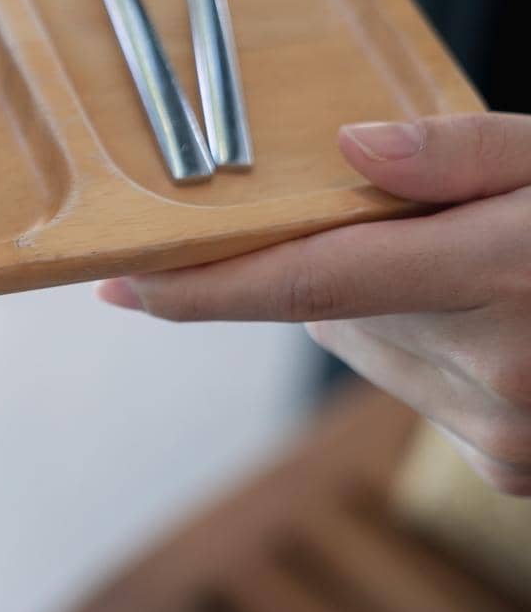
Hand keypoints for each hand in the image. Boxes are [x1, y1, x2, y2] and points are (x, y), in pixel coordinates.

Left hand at [96, 112, 530, 494]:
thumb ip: (460, 150)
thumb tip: (350, 145)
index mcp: (499, 274)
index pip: (305, 282)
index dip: (200, 285)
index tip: (120, 282)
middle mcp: (493, 366)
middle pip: (324, 310)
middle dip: (331, 261)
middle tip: (406, 217)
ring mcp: (502, 429)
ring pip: (364, 349)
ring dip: (383, 308)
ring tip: (478, 271)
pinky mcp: (509, 465)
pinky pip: (413, 389)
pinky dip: (426, 351)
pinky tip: (496, 322)